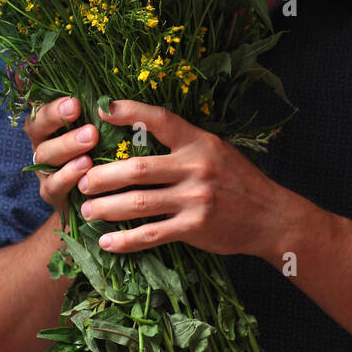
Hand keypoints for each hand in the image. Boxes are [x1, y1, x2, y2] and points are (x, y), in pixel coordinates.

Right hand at [24, 96, 97, 216]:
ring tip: (90, 139)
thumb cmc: (99, 153)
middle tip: (79, 111)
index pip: (42, 109)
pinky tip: (86, 167)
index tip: (75, 101)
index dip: (54, 106)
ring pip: (45, 156)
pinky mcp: (52, 193)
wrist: (96, 197)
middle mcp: (42, 145)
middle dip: (57, 119)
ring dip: (67, 145)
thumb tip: (109, 96)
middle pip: (37, 130)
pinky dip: (69, 175)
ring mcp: (44, 170)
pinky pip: (54, 184)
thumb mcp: (98, 129)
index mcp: (49, 126)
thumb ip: (97, 113)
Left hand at [78, 98, 289, 257]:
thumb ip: (183, 143)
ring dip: (107, 208)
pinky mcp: (195, 227)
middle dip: (103, 176)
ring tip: (87, 211)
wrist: (270, 216)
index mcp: (198, 142)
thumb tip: (138, 134)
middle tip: (81, 180)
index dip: (129, 111)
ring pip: (139, 203)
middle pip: (138, 169)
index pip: (160, 119)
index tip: (101, 109)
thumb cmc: (237, 180)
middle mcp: (196, 167)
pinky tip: (108, 242)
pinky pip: (152, 234)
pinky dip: (126, 240)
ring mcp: (195, 199)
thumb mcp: (215, 150)